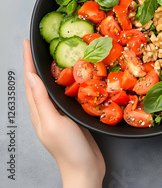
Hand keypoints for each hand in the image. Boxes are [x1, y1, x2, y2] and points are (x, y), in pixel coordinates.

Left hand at [23, 40, 104, 187]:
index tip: (27, 43)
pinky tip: (75, 78)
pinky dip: (67, 83)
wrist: (84, 169)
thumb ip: (41, 101)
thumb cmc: (68, 149)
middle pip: (38, 81)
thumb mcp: (53, 123)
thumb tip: (32, 77)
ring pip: (52, 87)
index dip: (27, 61)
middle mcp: (46, 111)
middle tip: (39, 45)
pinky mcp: (72, 117)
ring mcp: (59, 114)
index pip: (30, 80)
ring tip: (55, 56)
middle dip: (36, 62)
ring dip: (51, 71)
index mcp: (38, 111)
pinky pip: (66, 95)